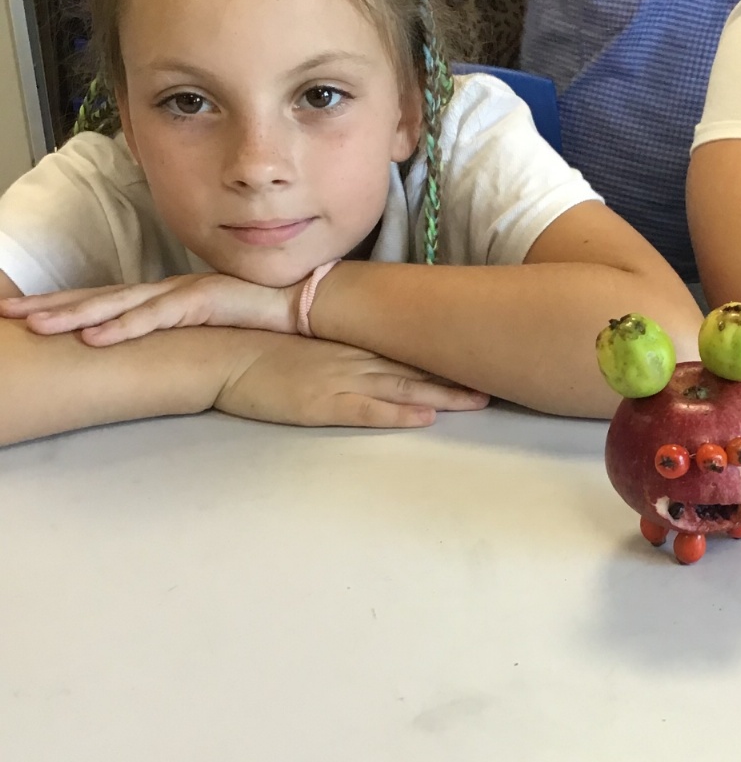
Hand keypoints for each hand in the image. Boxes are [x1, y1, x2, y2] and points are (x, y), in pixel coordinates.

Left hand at [0, 271, 297, 343]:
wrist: (313, 304)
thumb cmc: (268, 319)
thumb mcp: (215, 331)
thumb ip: (187, 339)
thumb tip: (164, 360)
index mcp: (168, 297)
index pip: (107, 301)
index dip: (65, 306)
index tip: (27, 315)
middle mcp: (169, 290)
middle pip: (99, 297)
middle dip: (51, 305)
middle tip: (7, 313)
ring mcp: (185, 293)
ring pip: (119, 304)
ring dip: (75, 315)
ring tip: (37, 326)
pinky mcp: (205, 301)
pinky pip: (157, 317)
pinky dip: (123, 327)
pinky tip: (94, 338)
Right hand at [216, 335, 489, 428]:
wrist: (219, 353)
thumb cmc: (257, 349)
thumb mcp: (307, 344)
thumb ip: (337, 348)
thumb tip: (362, 352)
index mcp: (350, 343)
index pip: (407, 347)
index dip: (444, 352)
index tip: (478, 352)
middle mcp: (353, 358)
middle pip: (416, 366)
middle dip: (458, 373)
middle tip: (500, 375)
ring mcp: (339, 380)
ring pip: (402, 388)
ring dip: (442, 394)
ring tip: (480, 399)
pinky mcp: (321, 404)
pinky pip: (367, 411)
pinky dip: (398, 414)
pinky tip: (425, 417)